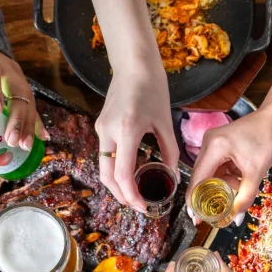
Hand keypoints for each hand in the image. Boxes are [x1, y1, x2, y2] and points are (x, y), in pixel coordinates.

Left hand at [0, 46, 48, 150]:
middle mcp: (6, 68)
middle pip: (17, 91)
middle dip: (17, 119)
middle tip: (11, 141)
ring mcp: (17, 76)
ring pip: (28, 100)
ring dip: (27, 125)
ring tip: (25, 145)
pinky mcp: (22, 85)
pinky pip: (31, 104)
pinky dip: (36, 122)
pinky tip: (43, 137)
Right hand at [95, 70, 179, 212]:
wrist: (134, 64)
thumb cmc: (153, 88)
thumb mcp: (165, 122)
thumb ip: (169, 151)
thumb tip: (171, 174)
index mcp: (127, 131)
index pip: (123, 175)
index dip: (132, 196)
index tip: (144, 207)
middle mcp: (108, 132)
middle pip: (107, 177)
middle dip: (121, 196)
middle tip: (138, 206)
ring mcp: (101, 129)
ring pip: (104, 167)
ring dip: (117, 185)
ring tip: (135, 193)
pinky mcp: (100, 126)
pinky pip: (106, 155)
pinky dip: (115, 169)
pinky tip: (130, 174)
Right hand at [188, 105, 271, 222]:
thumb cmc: (268, 138)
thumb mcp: (257, 172)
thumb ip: (245, 197)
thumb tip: (236, 219)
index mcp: (215, 146)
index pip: (198, 178)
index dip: (195, 201)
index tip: (195, 218)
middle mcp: (209, 143)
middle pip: (202, 177)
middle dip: (210, 195)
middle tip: (217, 214)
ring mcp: (214, 142)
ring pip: (212, 173)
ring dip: (223, 186)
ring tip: (240, 192)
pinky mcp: (221, 144)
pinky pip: (219, 167)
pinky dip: (228, 178)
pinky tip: (240, 182)